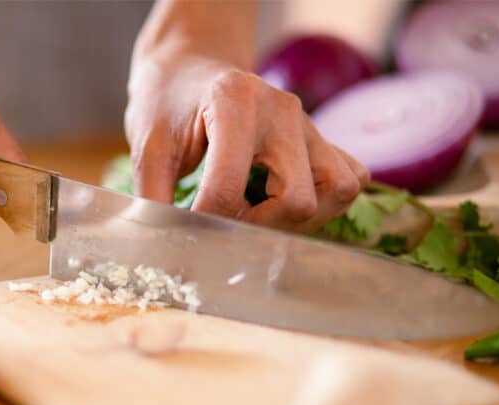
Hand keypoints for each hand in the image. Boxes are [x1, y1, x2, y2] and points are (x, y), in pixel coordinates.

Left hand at [125, 53, 368, 232]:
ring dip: (300, 220)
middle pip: (297, 199)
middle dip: (260, 229)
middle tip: (227, 228)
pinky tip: (284, 203)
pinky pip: (350, 178)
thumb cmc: (167, 103)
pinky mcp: (321, 137)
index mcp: (235, 104)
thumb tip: (161, 244)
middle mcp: (282, 110)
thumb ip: (152, 194)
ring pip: (337, 190)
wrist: (190, 67)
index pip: (228, 188)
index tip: (190, 231)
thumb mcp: (147, 145)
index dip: (206, 224)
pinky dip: (326, 203)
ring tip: (259, 219)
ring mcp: (308, 123)